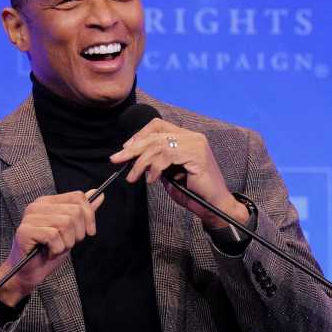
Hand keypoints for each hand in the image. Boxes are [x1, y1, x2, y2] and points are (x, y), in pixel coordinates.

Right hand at [0, 190, 103, 305]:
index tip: (89, 232)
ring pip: (65, 223)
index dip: (89, 216)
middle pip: (74, 211)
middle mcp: (37, 206)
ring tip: (56, 249)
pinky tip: (48, 253)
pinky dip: (56, 249)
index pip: (77, 197)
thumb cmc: (48, 252)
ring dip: (66, 243)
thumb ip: (82, 213)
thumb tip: (98, 194)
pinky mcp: (25, 231)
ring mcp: (29, 217)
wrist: (28, 273)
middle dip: (77, 233)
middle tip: (66, 244)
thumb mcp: (71, 231)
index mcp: (47, 202)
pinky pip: (53, 236)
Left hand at [109, 119, 249, 228]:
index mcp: (187, 137)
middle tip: (117, 159)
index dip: (139, 135)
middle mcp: (192, 137)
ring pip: (158, 146)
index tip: (126, 149)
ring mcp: (196, 145)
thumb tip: (136, 158)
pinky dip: (155, 169)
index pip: (158, 125)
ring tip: (132, 177)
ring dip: (140, 163)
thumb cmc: (193, 192)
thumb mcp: (170, 173)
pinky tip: (151, 180)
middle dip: (132, 148)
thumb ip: (157, 162)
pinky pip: (167, 157)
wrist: (214, 206)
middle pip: (155, 135)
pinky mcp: (197, 156)